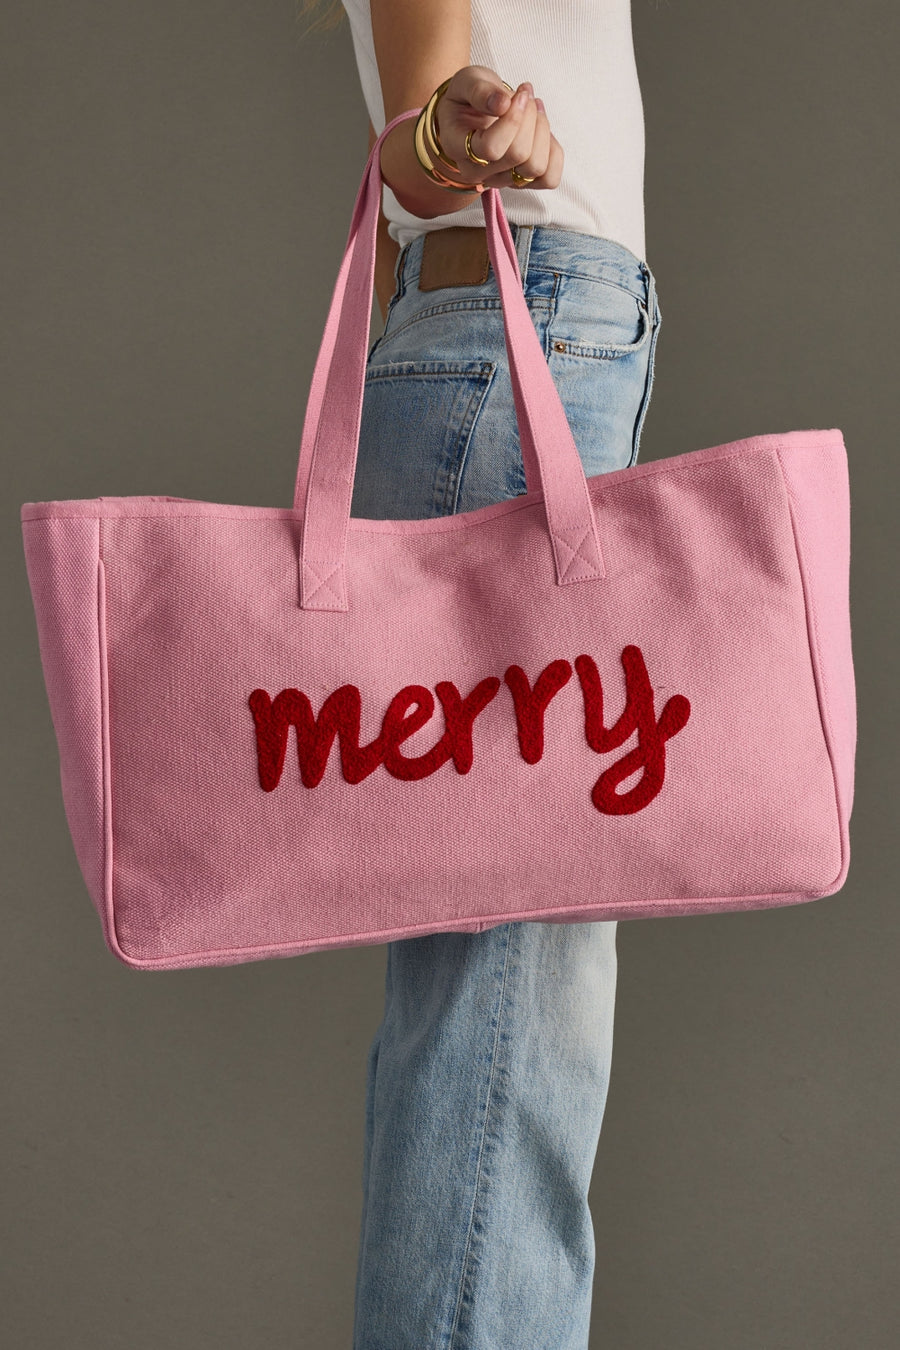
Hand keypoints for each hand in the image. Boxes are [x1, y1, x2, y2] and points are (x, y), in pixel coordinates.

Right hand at [432, 65, 563, 190]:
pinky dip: (554, 152)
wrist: (471, 115)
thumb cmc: (468, 98)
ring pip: (535, 167)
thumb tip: (502, 103)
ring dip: (543, 131)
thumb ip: (480, 90)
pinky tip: (542, 131)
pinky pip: (549, 179)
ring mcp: (500, 180)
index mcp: (458, 147)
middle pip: (518, 155)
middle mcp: (477, 171)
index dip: (513, 120)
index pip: (491, 148)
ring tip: (534, 108)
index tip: (519, 94)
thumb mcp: (467, 81)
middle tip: (525, 96)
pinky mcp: (522, 182)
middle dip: (530, 117)